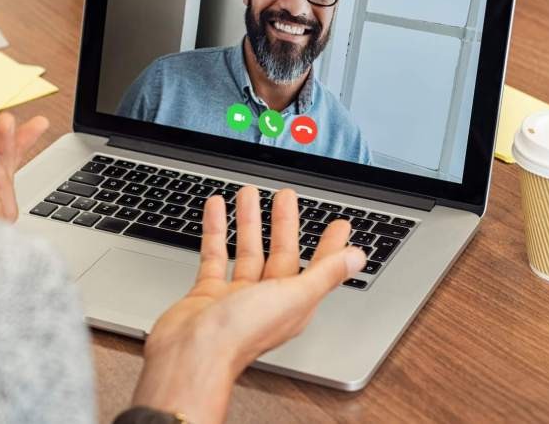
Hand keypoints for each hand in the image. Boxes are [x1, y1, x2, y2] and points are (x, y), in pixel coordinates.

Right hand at [131, 187, 365, 421]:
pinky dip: (216, 230)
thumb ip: (325, 274)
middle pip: (280, 254)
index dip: (329, 246)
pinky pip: (214, 255)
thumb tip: (358, 257)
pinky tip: (216, 209)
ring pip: (246, 251)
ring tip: (248, 193)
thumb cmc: (240, 334)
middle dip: (284, 223)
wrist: (190, 355)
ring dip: (248, 221)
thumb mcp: (293, 297)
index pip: (318, 268)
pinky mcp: (208, 294)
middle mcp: (267, 301)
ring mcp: (236, 298)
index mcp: (293, 304)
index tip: (338, 224)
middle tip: (286, 196)